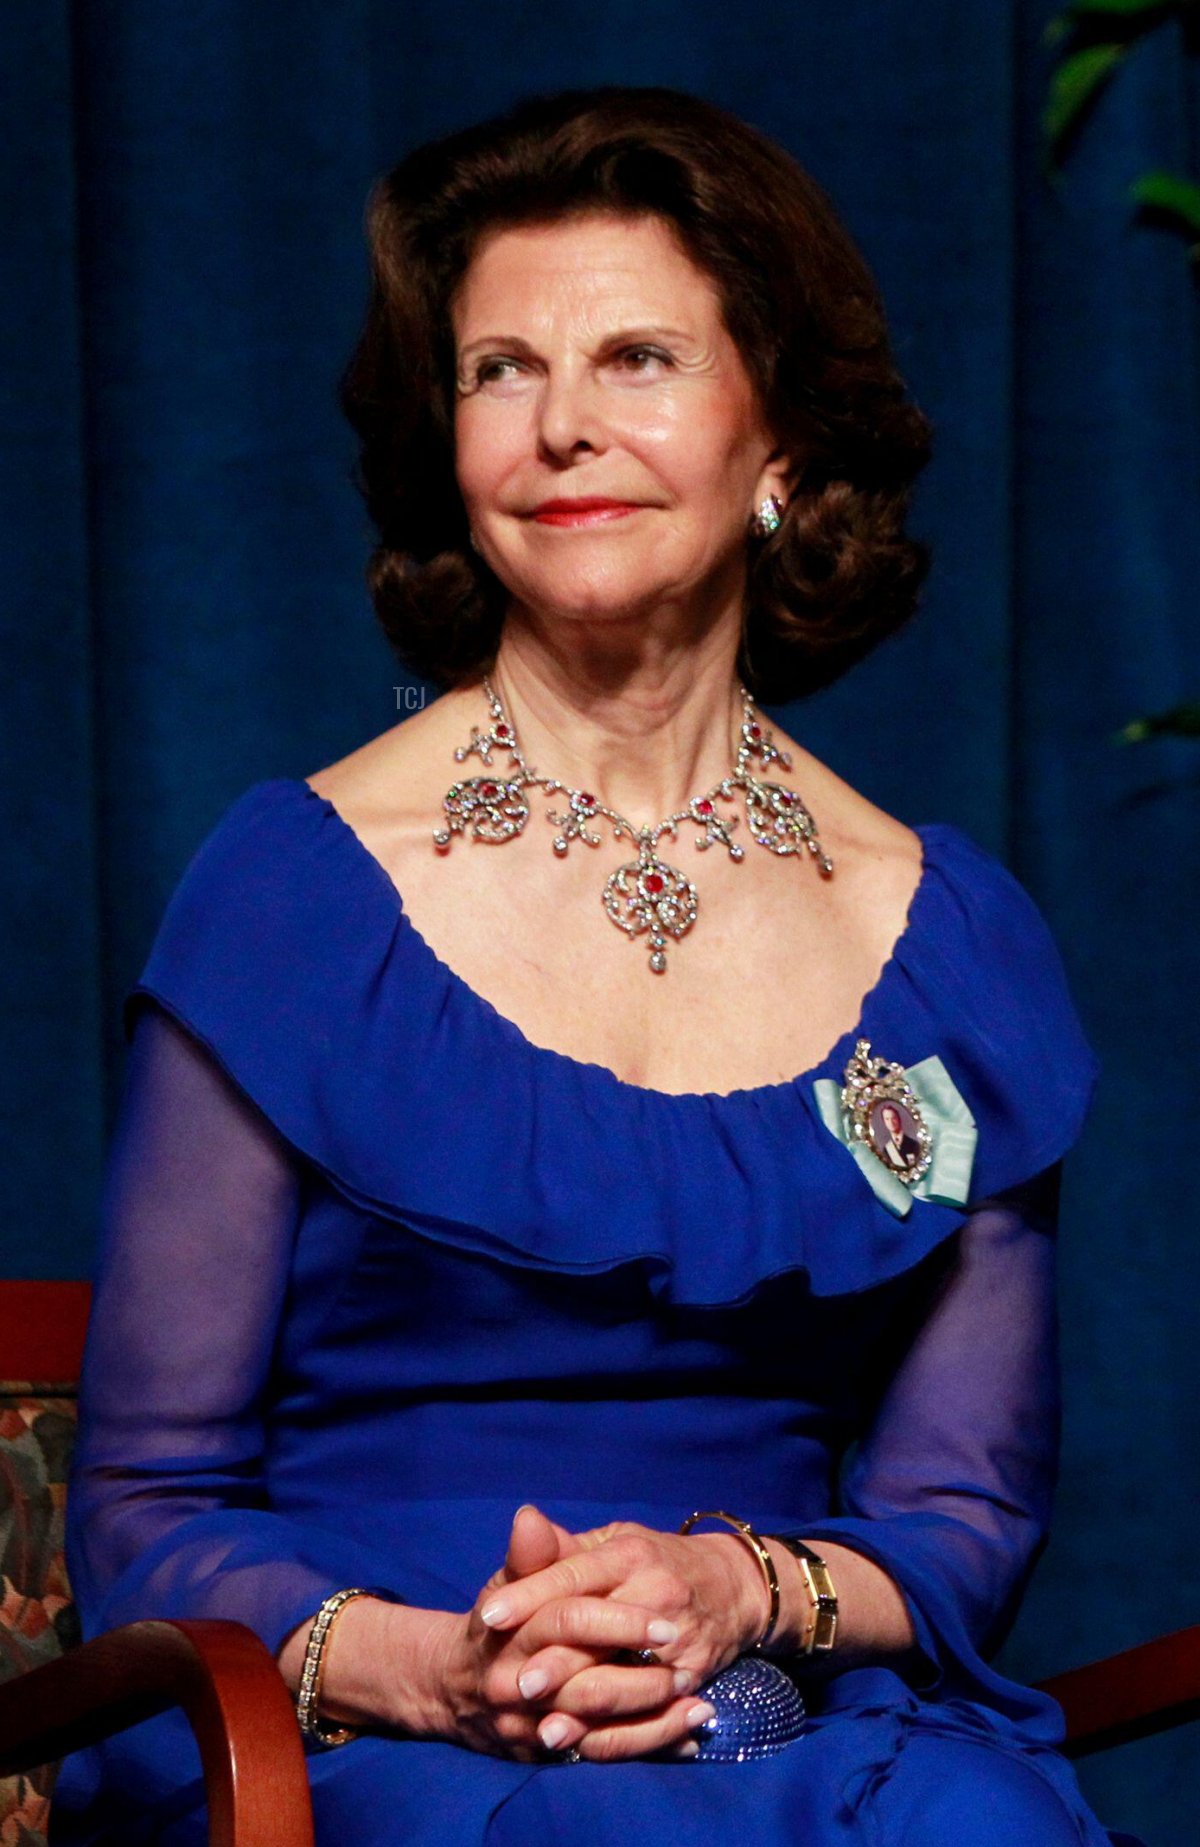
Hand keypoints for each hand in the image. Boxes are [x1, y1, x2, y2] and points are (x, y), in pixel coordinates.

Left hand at [469, 1511, 763, 1761]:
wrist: (731, 1586)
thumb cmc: (654, 1562)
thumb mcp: (613, 1543)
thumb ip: (565, 1548)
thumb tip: (522, 1521)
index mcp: (626, 1555)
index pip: (572, 1576)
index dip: (529, 1596)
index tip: (490, 1617)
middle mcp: (654, 1592)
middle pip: (597, 1632)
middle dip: (555, 1662)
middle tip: (513, 1685)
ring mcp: (677, 1637)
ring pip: (624, 1679)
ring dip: (583, 1709)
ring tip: (543, 1731)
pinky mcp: (694, 1674)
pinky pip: (652, 1713)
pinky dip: (618, 1734)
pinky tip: (586, 1745)